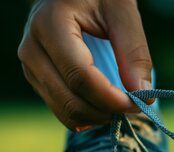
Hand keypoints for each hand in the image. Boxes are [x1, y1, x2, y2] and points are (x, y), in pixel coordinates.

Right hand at [18, 0, 151, 130]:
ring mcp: (29, 66)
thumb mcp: (122, 12)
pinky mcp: (36, 78)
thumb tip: (143, 95)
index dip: (111, 98)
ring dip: (98, 117)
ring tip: (122, 104)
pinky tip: (106, 103)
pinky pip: (62, 109)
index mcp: (50, 25)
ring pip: (64, 111)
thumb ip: (134, 52)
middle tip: (135, 106)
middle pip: (70, 101)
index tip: (139, 102)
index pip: (80, 76)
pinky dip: (87, 115)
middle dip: (107, 112)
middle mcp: (32, 48)